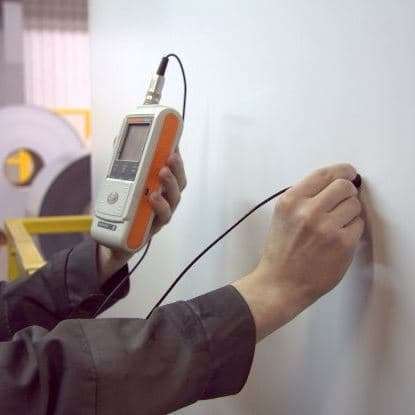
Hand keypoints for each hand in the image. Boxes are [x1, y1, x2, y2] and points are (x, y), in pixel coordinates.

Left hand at [97, 150, 186, 281]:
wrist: (114, 242)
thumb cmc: (125, 211)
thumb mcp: (121, 184)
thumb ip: (122, 164)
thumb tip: (119, 140)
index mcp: (161, 188)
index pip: (173, 170)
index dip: (176, 155)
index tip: (174, 141)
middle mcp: (165, 201)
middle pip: (179, 184)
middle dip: (177, 168)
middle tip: (170, 156)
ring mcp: (160, 215)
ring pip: (174, 201)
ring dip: (170, 185)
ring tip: (162, 173)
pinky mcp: (152, 229)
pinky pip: (161, 219)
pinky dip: (159, 207)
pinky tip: (153, 197)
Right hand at [232, 164, 363, 340]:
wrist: (281, 283)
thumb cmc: (281, 250)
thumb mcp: (282, 216)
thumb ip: (304, 197)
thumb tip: (334, 182)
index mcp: (290, 201)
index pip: (324, 174)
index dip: (342, 171)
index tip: (349, 173)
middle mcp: (308, 210)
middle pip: (344, 186)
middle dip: (347, 192)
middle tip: (343, 202)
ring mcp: (327, 227)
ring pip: (355, 205)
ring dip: (350, 212)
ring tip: (336, 225)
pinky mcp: (343, 244)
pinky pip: (359, 224)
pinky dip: (352, 229)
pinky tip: (338, 239)